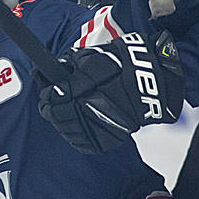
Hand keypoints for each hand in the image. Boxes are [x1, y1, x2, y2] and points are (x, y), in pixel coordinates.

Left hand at [35, 31, 184, 153]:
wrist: (152, 83)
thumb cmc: (124, 65)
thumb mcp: (94, 56)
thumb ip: (70, 63)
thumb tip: (51, 68)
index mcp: (82, 90)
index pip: (51, 97)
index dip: (45, 93)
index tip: (45, 91)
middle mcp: (87, 110)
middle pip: (55, 115)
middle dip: (50, 108)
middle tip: (49, 102)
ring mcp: (97, 127)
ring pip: (66, 131)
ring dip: (61, 122)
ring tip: (63, 113)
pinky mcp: (106, 139)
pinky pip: (82, 143)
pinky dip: (76, 135)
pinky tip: (77, 125)